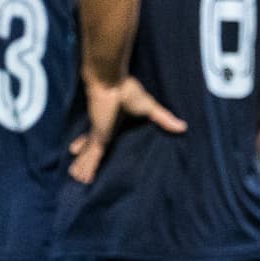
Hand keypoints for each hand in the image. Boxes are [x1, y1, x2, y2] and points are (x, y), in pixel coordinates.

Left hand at [69, 76, 186, 183]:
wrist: (110, 82)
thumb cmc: (127, 90)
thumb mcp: (149, 107)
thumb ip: (164, 119)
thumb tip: (183, 127)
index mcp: (113, 122)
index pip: (100, 137)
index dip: (90, 145)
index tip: (80, 150)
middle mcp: (104, 129)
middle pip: (91, 148)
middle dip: (84, 159)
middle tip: (77, 172)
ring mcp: (100, 133)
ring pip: (90, 155)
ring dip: (83, 166)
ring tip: (76, 178)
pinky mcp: (99, 136)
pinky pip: (92, 156)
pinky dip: (87, 167)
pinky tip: (80, 177)